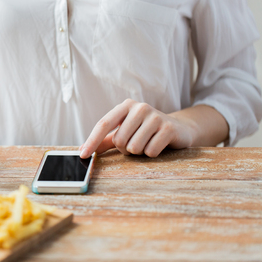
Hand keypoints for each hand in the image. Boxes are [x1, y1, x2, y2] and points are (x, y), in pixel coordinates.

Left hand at [79, 99, 196, 157]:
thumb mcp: (125, 132)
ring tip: (148, 142)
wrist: (178, 129)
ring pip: (134, 148)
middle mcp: (140, 107)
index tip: (83, 154)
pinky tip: (158, 144)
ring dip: (139, 152)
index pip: (103, 124)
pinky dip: (152, 153)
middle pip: (119, 140)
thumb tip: (83, 148)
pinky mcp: (168, 128)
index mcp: (125, 106)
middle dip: (125, 149)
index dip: (92, 140)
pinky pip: (150, 151)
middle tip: (137, 142)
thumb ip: (105, 140)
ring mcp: (155, 116)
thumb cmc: (145, 131)